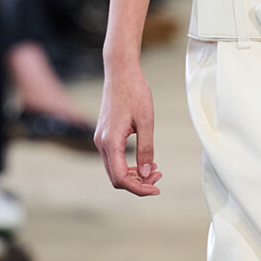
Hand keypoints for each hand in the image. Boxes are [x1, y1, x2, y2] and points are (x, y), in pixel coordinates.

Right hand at [95, 63, 161, 196]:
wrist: (120, 72)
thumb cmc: (135, 92)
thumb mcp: (147, 122)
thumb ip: (146, 150)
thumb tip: (148, 174)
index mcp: (110, 141)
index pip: (121, 178)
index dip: (139, 188)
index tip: (157, 188)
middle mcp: (101, 143)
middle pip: (116, 177)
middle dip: (138, 183)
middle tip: (159, 178)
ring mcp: (101, 139)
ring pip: (114, 169)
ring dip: (134, 175)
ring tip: (156, 171)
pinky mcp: (104, 135)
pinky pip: (114, 159)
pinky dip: (128, 165)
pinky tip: (145, 161)